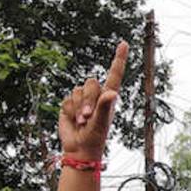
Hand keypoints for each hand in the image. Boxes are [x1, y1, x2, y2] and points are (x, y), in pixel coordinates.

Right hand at [58, 41, 127, 159]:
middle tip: (89, 117)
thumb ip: (104, 107)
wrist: (78, 147)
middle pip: (90, 83)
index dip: (118, 59)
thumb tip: (112, 93)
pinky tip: (73, 120)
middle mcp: (97, 95)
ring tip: (82, 121)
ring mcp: (82, 99)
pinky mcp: (70, 103)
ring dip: (78, 107)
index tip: (123, 43)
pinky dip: (69, 111)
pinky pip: (67, 99)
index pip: (114, 74)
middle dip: (88, 100)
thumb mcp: (101, 123)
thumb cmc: (95, 138)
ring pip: (77, 90)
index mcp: (109, 98)